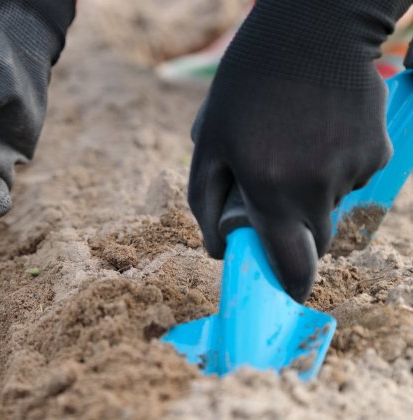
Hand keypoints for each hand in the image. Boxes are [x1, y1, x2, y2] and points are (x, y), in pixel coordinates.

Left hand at [188, 0, 403, 301]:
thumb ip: (205, 199)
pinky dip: (336, 166)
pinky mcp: (377, 151)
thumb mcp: (209, 139)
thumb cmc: (246, 86)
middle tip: (276, 190)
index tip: (286, 292)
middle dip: (294, 228)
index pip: (290, 263)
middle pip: (314, 238)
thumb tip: (218, 249)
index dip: (289, 284)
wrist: (310, 31)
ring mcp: (352, 170)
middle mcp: (317, 188)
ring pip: (332, 205)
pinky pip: (353, 177)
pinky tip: (321, 130)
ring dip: (313, 191)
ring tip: (294, 144)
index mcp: (271, 190)